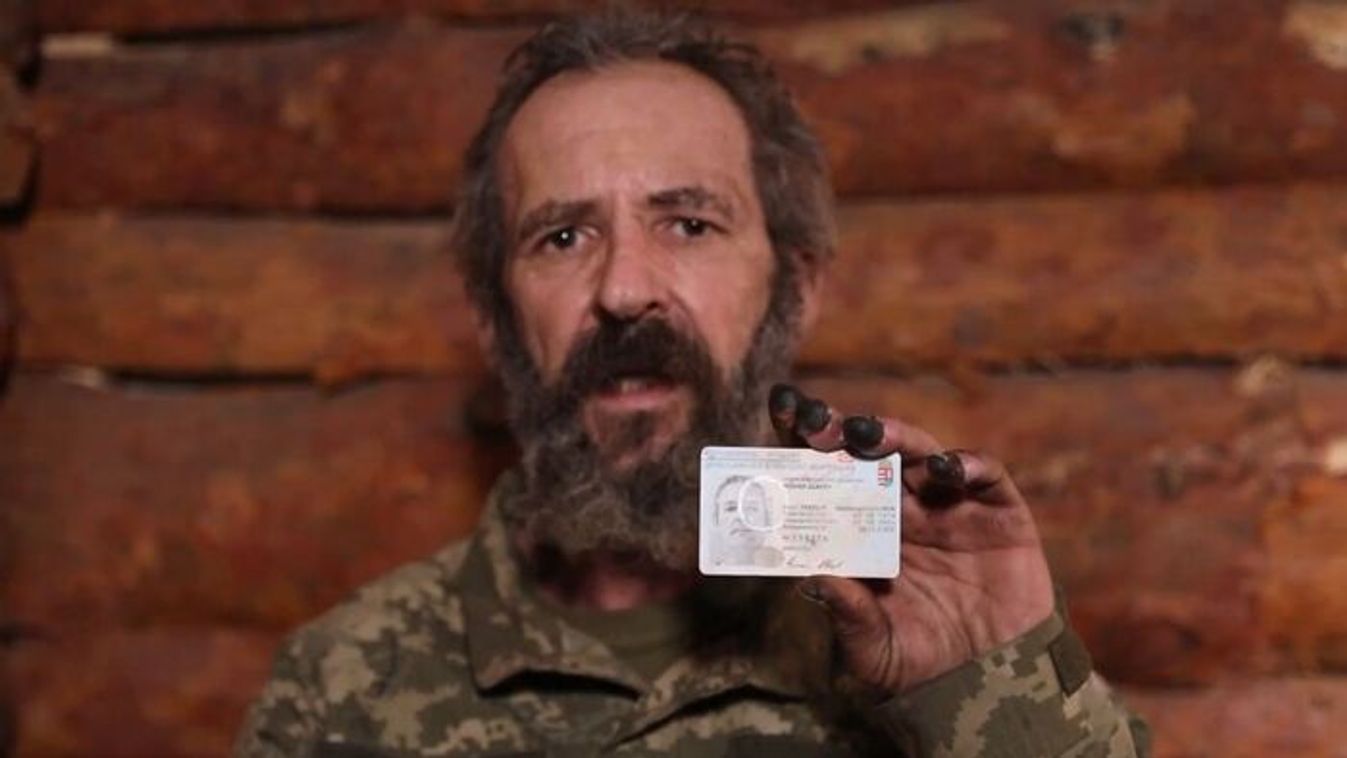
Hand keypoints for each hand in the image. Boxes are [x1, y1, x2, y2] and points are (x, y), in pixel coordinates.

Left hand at [768, 384, 1054, 694]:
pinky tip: (943, 468)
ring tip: (867, 434)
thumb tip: (811, 578)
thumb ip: (847, 614)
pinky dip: (966, 463)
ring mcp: (950, 507)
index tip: (781, 413)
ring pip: (919, 453)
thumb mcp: (873, 648)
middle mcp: (903, 509)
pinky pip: (984, 474)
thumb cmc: (920, 664)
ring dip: (893, 436)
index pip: (827, 476)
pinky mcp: (999, 513)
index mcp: (863, 531)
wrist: (991, 685)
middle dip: (840, 431)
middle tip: (816, 419)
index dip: (804, 444)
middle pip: (868, 455)